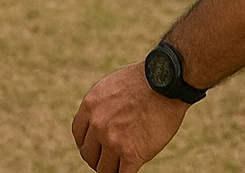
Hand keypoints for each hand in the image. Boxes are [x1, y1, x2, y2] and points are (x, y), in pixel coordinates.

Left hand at [71, 62, 188, 172]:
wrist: (165, 81)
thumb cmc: (145, 81)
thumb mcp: (112, 86)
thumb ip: (102, 106)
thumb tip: (101, 121)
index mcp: (90, 106)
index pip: (79, 134)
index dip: (88, 143)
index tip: (97, 146)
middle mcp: (97, 124)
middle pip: (88, 154)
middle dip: (98, 158)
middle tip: (110, 158)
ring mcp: (113, 141)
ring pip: (104, 170)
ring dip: (111, 169)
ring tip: (121, 165)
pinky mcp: (132, 153)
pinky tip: (133, 167)